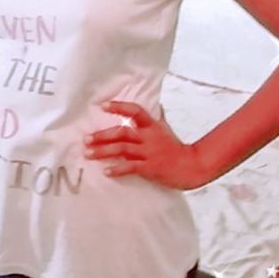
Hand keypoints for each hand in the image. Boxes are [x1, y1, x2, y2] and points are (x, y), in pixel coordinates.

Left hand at [83, 100, 207, 189]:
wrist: (192, 166)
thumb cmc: (176, 148)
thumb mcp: (165, 129)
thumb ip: (156, 118)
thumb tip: (155, 105)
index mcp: (152, 126)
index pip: (134, 111)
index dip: (118, 107)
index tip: (102, 106)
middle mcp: (149, 137)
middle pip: (122, 132)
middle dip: (102, 135)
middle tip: (86, 139)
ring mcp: (149, 153)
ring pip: (122, 149)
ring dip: (103, 151)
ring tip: (89, 154)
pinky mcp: (150, 168)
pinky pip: (131, 167)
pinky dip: (117, 169)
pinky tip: (106, 171)